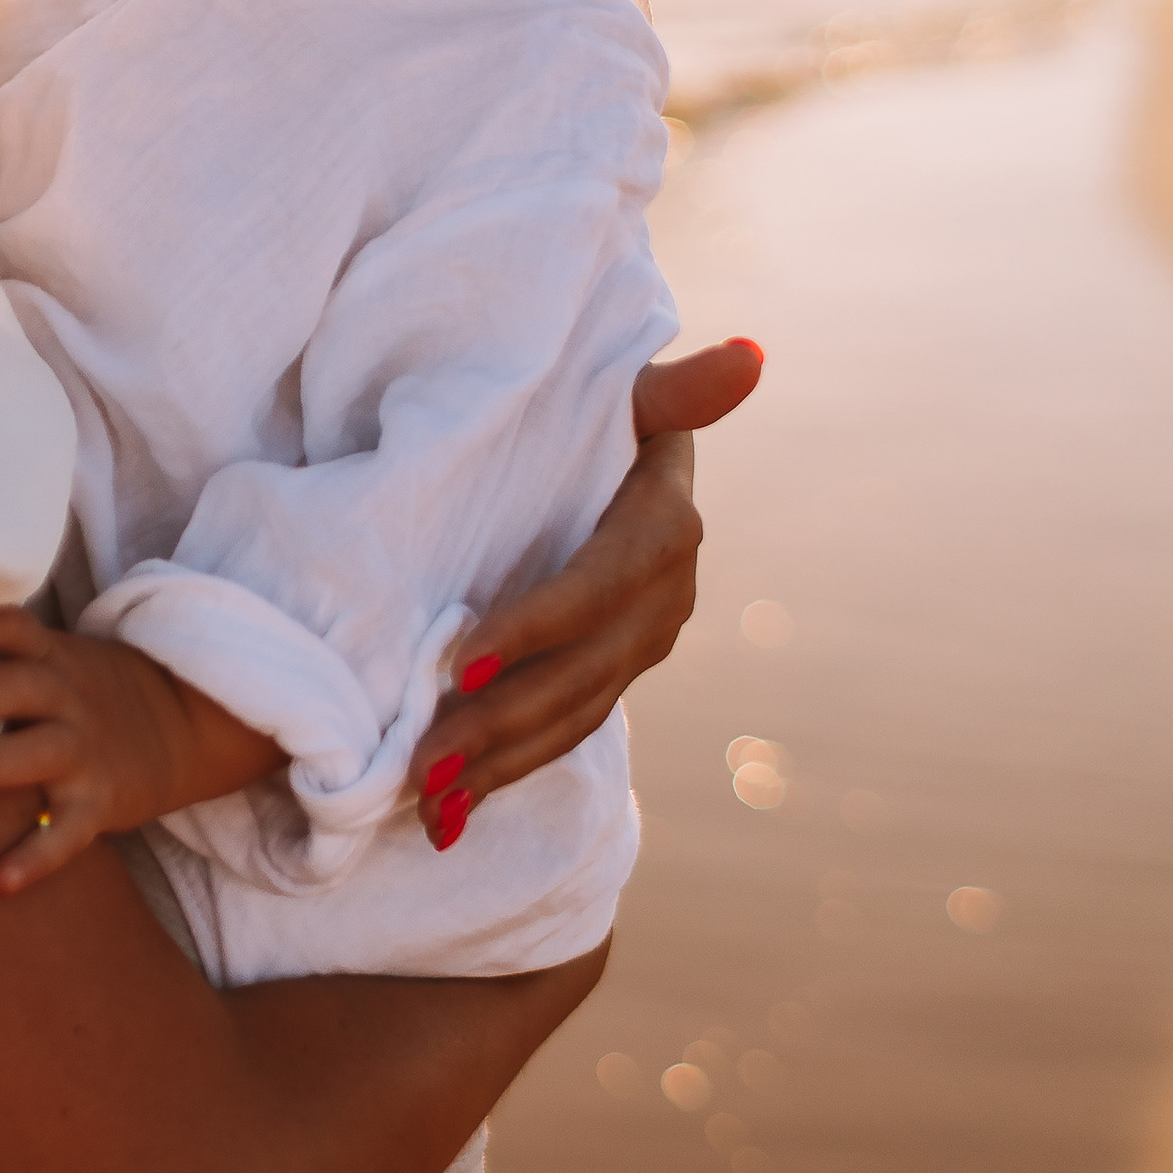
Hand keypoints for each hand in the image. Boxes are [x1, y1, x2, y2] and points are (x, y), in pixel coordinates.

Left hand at [0, 604, 279, 895]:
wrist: (183, 726)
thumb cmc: (84, 694)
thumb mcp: (55, 660)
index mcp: (51, 658)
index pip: (11, 628)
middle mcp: (68, 697)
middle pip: (16, 689)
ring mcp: (87, 750)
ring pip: (36, 755)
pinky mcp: (103, 803)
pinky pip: (69, 832)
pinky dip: (36, 857)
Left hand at [406, 337, 762, 849]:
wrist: (620, 451)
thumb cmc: (609, 407)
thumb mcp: (631, 391)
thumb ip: (675, 387)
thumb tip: (749, 354)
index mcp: (664, 530)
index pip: (596, 588)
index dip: (535, 627)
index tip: (462, 662)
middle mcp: (664, 599)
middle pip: (578, 672)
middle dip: (501, 722)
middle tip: (423, 760)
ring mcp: (642, 646)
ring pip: (568, 717)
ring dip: (498, 767)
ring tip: (428, 806)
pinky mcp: (614, 674)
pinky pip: (561, 731)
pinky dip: (506, 774)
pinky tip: (448, 818)